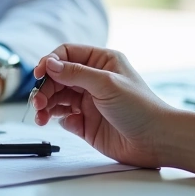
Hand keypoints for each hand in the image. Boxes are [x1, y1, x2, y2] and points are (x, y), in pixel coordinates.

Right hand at [32, 44, 176, 168]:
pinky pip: (65, 118)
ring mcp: (90, 102)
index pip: (67, 54)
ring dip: (46, 105)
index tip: (39, 74)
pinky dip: (59, 119)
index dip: (50, 62)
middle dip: (45, 88)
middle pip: (58, 77)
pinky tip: (68, 123)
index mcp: (101, 62)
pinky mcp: (87, 123)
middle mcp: (94, 80)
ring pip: (58, 98)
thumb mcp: (106, 83)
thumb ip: (75, 73)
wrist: (156, 141)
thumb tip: (49, 63)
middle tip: (38, 101)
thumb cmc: (140, 107)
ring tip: (41, 116)